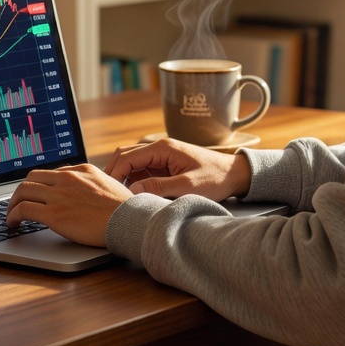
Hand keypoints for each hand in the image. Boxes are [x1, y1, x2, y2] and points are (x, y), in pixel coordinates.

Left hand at [5, 164, 131, 247]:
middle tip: (18, 203)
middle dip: (21, 191)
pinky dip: (13, 215)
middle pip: (31, 178)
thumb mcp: (108, 185)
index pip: (50, 173)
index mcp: (81, 170)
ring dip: (13, 203)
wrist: (128, 219)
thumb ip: (91, 185)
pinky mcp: (53, 213)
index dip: (39, 185)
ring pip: (23, 191)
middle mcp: (67, 178)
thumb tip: (84, 194)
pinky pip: (23, 209)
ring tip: (11, 214)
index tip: (35, 195)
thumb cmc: (124, 208)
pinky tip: (13, 223)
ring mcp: (59, 194)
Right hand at [104, 137, 251, 201]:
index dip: (114, 174)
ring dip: (124, 178)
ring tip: (120, 197)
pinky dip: (134, 181)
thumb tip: (134, 191)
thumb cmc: (215, 178)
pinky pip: (143, 170)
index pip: (127, 157)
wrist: (234, 175)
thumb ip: (160, 187)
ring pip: (132, 163)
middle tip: (110, 194)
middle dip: (114, 174)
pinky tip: (135, 196)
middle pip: (125, 156)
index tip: (110, 192)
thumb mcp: (189, 185)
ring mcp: (161, 156)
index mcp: (163, 148)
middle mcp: (159, 148)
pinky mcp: (165, 165)